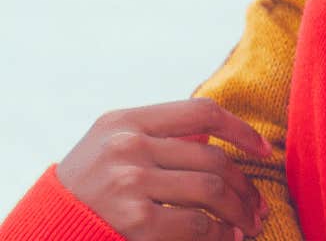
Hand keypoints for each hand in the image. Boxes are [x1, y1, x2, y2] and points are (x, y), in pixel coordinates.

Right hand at [57, 98, 272, 239]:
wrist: (46, 227)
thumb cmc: (88, 188)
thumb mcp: (112, 147)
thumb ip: (158, 137)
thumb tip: (217, 139)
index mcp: (126, 121)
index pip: (202, 112)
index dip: (241, 130)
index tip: (264, 151)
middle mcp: (128, 146)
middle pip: (213, 158)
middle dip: (244, 186)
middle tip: (258, 205)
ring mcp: (130, 182)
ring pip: (211, 190)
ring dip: (239, 211)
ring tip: (250, 224)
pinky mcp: (135, 220)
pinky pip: (196, 224)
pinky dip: (219, 234)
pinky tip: (228, 238)